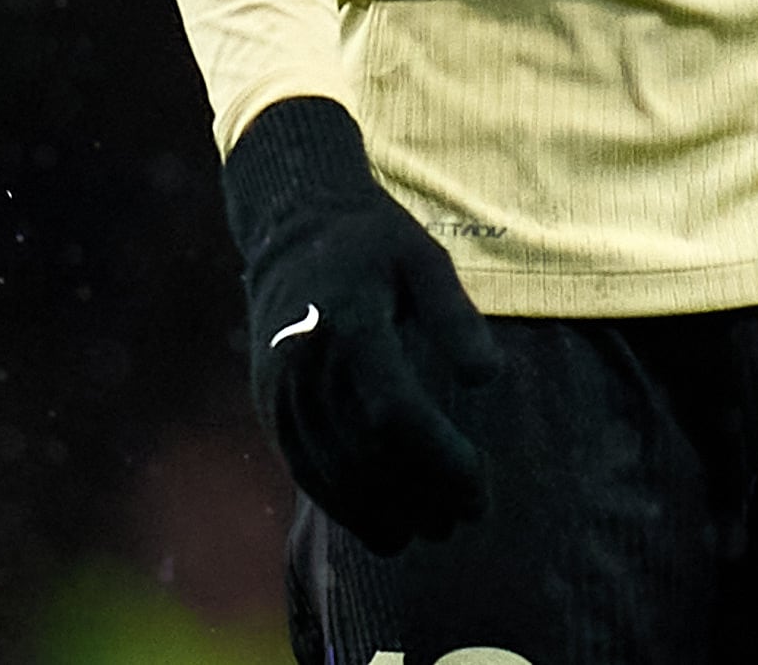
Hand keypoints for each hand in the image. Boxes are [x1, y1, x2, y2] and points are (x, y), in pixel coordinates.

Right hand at [222, 96, 502, 549]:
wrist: (292, 226)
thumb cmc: (373, 243)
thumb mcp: (424, 260)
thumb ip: (455, 317)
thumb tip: (489, 378)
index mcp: (349, 322)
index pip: (394, 411)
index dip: (439, 457)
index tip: (480, 480)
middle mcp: (305, 363)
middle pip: (364, 451)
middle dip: (421, 494)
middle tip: (470, 515)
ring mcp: (279, 389)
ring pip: (331, 471)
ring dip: (384, 511)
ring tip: (433, 531)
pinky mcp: (268, 406)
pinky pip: (304, 469)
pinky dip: (343, 505)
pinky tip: (384, 527)